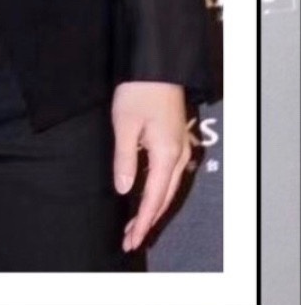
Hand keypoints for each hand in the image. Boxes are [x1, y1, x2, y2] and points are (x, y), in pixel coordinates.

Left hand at [111, 81, 191, 251]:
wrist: (155, 64)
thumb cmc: (137, 91)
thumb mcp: (124, 125)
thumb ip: (125, 160)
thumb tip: (125, 191)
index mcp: (166, 154)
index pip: (154, 198)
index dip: (142, 222)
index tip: (131, 240)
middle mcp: (178, 154)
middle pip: (165, 197)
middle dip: (147, 220)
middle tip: (130, 239)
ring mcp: (180, 146)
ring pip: (169, 186)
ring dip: (153, 206)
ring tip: (135, 223)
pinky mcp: (176, 137)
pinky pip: (169, 173)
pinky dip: (158, 189)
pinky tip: (148, 193)